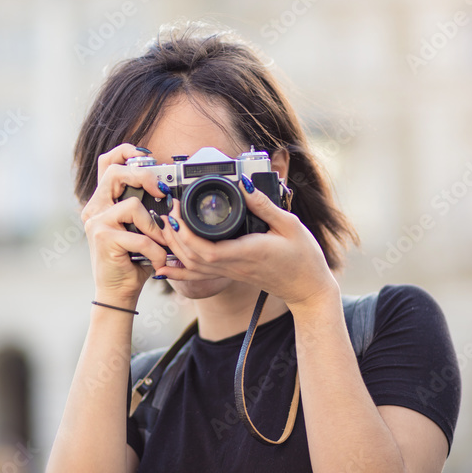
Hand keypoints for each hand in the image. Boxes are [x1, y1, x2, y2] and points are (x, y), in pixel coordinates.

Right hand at [81, 144, 170, 304]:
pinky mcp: (103, 238)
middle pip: (116, 173)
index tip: (147, 156)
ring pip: (132, 205)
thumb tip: (168, 192)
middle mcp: (95, 208)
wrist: (118, 292)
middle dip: (144, 177)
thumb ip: (145, 209)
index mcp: (103, 202)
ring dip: (155, 227)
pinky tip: (156, 261)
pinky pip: (139, 235)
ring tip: (161, 245)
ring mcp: (96, 222)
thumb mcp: (140, 229)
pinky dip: (155, 250)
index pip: (107, 163)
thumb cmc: (133, 260)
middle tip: (162, 192)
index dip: (125, 152)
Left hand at [154, 178, 339, 310]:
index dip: (186, 232)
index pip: (208, 249)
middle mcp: (235, 265)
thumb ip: (265, 205)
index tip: (178, 209)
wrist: (308, 289)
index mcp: (248, 252)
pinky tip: (164, 268)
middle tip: (168, 210)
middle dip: (174, 234)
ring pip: (193, 267)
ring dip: (174, 248)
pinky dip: (179, 271)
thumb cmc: (303, 257)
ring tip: (166, 225)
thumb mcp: (290, 224)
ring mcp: (231, 272)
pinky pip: (199, 275)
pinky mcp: (231, 274)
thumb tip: (244, 183)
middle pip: (192, 257)